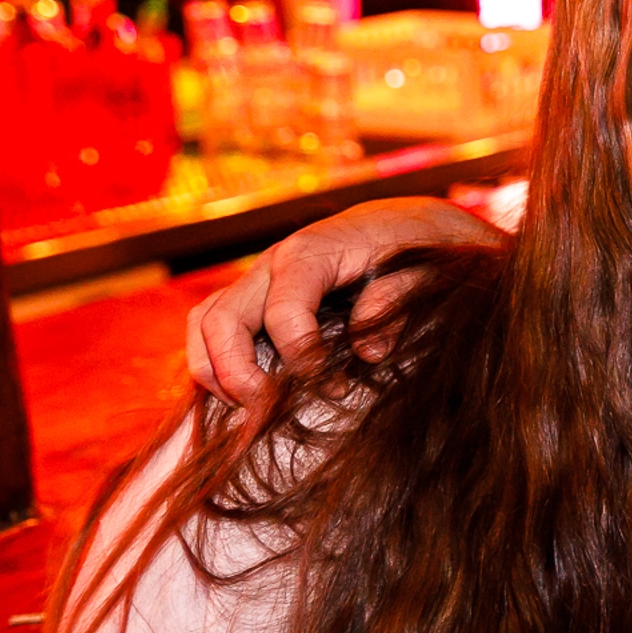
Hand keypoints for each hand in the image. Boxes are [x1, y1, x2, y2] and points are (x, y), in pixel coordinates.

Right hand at [186, 197, 504, 405]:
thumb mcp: (426, 266)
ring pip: (205, 321)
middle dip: (238, 373)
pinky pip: (214, 324)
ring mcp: (261, 278)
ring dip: (215, 370)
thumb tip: (368, 350)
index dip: (302, 359)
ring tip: (252, 406)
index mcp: (312, 252)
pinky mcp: (259, 294)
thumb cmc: (421, 245)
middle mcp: (274, 262)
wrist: (412, 222)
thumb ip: (397, 298)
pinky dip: (216, 360)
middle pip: (222, 319)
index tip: (337, 389)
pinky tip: (247, 393)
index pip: (282, 314)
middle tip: (271, 410)